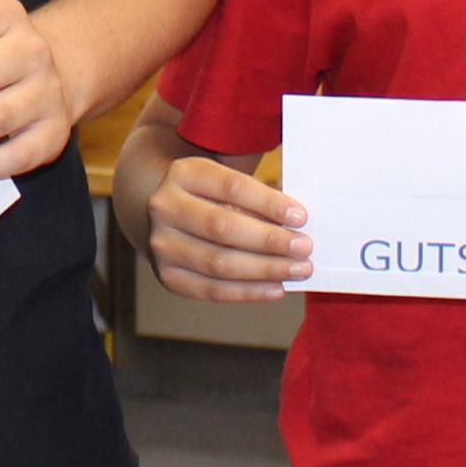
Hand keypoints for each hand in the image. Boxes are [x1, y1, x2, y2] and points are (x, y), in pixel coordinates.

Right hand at [144, 154, 307, 302]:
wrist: (164, 213)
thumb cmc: (210, 195)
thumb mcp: (224, 179)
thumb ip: (254, 197)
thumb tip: (296, 226)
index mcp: (183, 174)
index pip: (231, 187)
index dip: (268, 203)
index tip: (300, 217)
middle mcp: (165, 208)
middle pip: (222, 227)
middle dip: (269, 240)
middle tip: (304, 247)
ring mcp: (162, 245)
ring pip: (218, 262)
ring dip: (264, 269)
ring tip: (297, 270)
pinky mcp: (168, 276)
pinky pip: (211, 290)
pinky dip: (247, 292)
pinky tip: (276, 288)